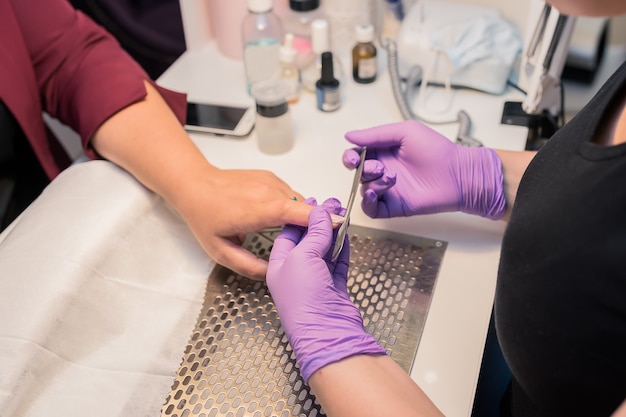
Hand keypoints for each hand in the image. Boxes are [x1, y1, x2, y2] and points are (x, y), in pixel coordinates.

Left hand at [176, 168, 313, 279]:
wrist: (195, 184)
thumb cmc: (205, 216)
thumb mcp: (221, 251)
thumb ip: (249, 266)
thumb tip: (273, 275)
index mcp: (257, 210)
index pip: (294, 211)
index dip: (318, 218)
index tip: (339, 224)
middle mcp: (267, 191)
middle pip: (303, 207)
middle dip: (316, 222)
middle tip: (318, 242)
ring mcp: (270, 181)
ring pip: (299, 200)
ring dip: (303, 216)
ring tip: (298, 233)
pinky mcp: (270, 177)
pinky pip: (290, 194)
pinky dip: (293, 206)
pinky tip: (283, 219)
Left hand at [267, 200, 385, 383]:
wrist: (326, 333)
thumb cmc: (303, 300)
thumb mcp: (303, 257)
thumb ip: (314, 233)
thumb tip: (322, 213)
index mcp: (278, 264)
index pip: (288, 232)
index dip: (302, 214)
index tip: (316, 201)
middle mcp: (294, 272)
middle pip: (307, 239)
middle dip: (319, 221)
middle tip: (333, 204)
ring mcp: (314, 280)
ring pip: (324, 249)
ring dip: (333, 232)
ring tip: (342, 214)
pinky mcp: (333, 288)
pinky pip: (337, 262)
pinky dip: (342, 247)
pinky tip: (346, 235)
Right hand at [342, 120, 505, 219]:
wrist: (456, 173)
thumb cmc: (436, 149)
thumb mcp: (404, 132)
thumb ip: (375, 134)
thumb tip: (348, 136)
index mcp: (382, 152)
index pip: (356, 155)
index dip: (350, 157)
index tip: (353, 158)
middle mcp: (382, 171)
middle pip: (358, 173)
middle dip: (363, 169)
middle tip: (379, 167)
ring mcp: (387, 190)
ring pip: (363, 189)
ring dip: (372, 183)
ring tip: (392, 178)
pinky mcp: (393, 206)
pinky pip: (371, 209)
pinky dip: (367, 203)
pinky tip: (374, 195)